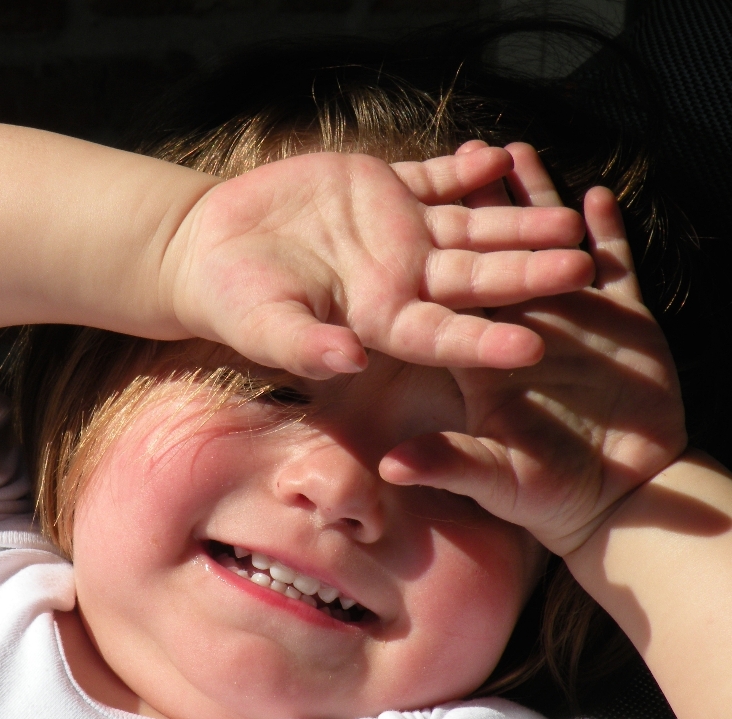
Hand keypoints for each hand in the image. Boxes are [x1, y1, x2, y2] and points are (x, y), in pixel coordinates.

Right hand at [163, 148, 591, 378]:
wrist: (214, 246)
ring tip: (568, 216)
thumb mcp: (264, 328)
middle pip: (476, 278)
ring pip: (471, 226)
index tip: (533, 347)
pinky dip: (465, 167)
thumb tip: (349, 360)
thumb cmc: (234, 300)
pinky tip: (499, 157)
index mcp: (380, 318)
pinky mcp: (384, 188)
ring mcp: (398, 231)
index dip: (486, 341)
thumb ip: (306, 346)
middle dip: (528, 273)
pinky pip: (435, 176)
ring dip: (517, 220)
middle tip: (581, 267)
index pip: (443, 334)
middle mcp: (401, 277)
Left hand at [380, 185, 686, 555]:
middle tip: (462, 151)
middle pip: (492, 251)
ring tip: (516, 150)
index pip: (448, 292)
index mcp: (481, 354)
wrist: (623, 497)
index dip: (428, 250)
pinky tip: (596, 193)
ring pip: (546, 245)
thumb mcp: (496, 476)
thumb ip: (447, 463)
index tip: (404, 206)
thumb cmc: (547, 494)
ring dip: (532, 202)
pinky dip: (607, 233)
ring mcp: (573, 319)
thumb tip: (390, 464)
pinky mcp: (623, 322)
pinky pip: (613, 266)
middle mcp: (522, 325)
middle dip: (479, 203)